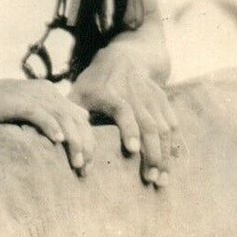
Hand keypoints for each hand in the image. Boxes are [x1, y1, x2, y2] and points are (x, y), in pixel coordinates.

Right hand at [0, 74, 94, 174]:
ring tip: (76, 163)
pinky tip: (58, 142)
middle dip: (86, 146)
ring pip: (64, 120)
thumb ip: (40, 118)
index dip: (87, 141)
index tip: (85, 165)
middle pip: (77, 120)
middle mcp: (45, 92)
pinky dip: (52, 128)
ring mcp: (32, 96)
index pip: (79, 118)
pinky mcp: (18, 102)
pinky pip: (41, 115)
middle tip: (84, 170)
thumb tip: (60, 136)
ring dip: (74, 142)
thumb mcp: (21, 109)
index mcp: (49, 94)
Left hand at [70, 52, 179, 186]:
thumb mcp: (78, 93)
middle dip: (152, 154)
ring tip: (162, 179)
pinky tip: (170, 164)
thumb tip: (63, 146)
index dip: (129, 128)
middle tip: (151, 179)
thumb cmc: (94, 82)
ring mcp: (151, 96)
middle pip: (149, 124)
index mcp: (109, 92)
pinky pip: (173, 124)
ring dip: (165, 154)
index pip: (123, 109)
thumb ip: (71, 117)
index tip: (132, 150)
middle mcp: (134, 93)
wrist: (124, 56)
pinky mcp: (163, 100)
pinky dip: (173, 145)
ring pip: (164, 127)